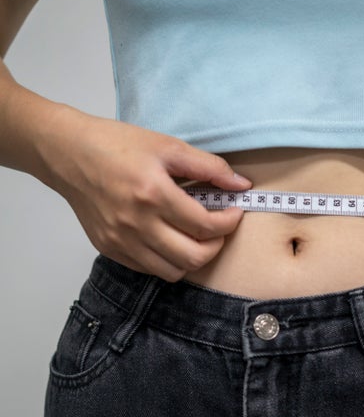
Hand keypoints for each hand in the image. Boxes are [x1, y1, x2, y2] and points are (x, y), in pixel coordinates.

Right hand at [43, 108, 251, 280]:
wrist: (67, 153)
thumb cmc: (117, 145)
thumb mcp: (168, 146)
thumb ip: (209, 167)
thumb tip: (242, 185)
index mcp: (153, 194)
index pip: (205, 225)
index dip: (229, 222)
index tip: (235, 211)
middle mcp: (136, 224)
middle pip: (193, 257)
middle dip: (216, 245)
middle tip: (219, 227)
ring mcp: (120, 241)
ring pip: (173, 271)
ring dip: (194, 257)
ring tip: (197, 236)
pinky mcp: (109, 249)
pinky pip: (149, 270)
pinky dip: (169, 260)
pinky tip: (171, 238)